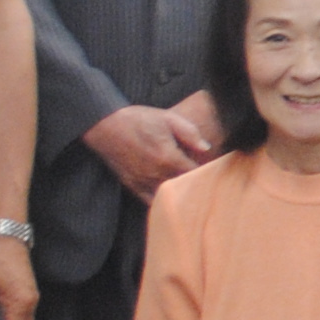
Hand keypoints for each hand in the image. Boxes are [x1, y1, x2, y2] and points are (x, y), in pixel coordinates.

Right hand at [84, 101, 214, 200]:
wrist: (106, 126)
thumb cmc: (138, 120)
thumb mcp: (168, 118)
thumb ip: (190, 133)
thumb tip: (207, 148)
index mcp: (168, 158)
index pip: (196, 173)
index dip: (207, 171)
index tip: (213, 168)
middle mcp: (156, 174)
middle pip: (184, 187)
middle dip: (196, 184)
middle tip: (206, 180)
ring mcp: (143, 182)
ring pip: (169, 197)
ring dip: (180, 194)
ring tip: (190, 188)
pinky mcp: (132, 186)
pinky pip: (151, 201)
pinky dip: (163, 200)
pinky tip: (171, 195)